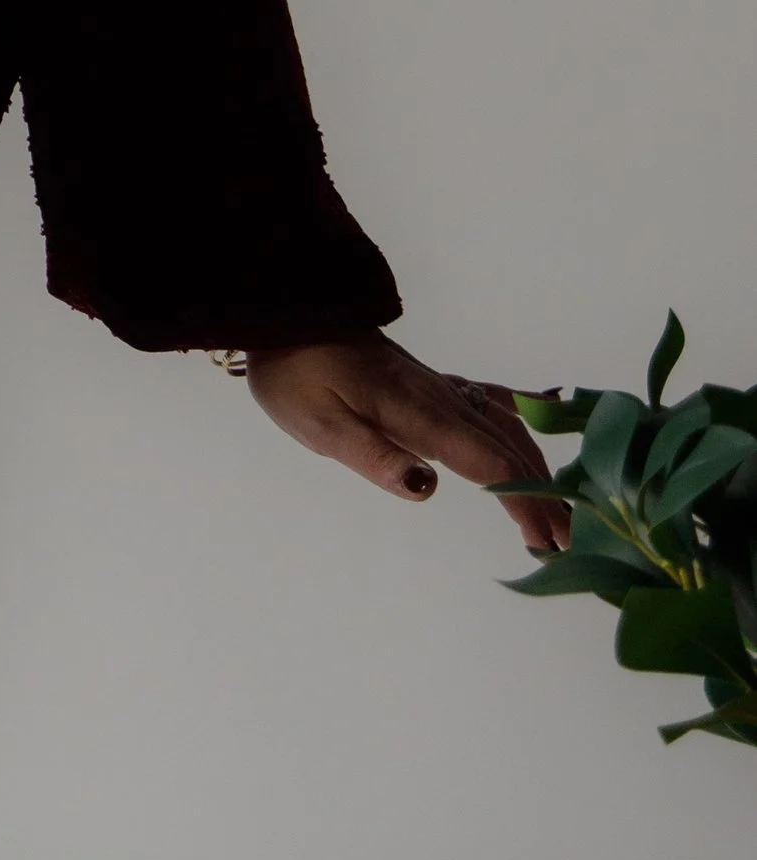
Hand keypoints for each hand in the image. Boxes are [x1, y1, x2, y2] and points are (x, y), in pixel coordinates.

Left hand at [246, 332, 567, 556]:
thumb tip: (428, 488)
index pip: (490, 466)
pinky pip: (492, 400)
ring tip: (558, 507)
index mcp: (421, 415)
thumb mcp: (321, 426)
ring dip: (538, 468)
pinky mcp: (431, 382)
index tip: (549, 542)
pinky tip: (541, 420)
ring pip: (508, 428)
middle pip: (510, 452)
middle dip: (544, 496)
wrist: (292, 316)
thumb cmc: (298, 377)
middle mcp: (444, 400)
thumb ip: (375, 457)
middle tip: (567, 543)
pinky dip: (524, 420)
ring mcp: (442, 388)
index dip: (525, 503)